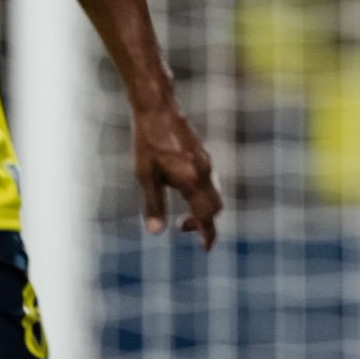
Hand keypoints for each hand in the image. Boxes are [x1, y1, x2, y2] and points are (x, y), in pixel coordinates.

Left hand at [133, 100, 221, 250]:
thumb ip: (153, 204)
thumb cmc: (148, 142)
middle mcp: (204, 172)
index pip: (206, 215)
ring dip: (202, 209)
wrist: (158, 109)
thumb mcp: (145, 176)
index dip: (207, 234)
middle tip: (181, 229)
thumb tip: (157, 232)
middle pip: (215, 207)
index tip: (205, 249)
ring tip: (181, 216)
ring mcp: (206, 162)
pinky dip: (202, 195)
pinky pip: (210, 182)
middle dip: (204, 223)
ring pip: (213, 194)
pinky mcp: (203, 155)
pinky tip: (183, 192)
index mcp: (191, 179)